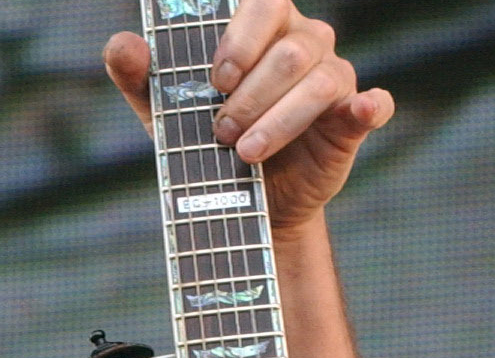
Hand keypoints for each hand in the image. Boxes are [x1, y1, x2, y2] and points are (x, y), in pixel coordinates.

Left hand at [103, 0, 394, 236]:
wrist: (242, 202)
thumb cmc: (204, 140)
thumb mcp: (165, 111)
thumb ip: (141, 75)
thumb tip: (122, 45)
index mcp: (263, 26)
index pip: (265, 3)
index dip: (242, 37)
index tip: (217, 79)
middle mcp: (304, 42)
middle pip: (289, 51)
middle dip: (251, 95)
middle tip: (221, 132)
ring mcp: (334, 77)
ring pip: (319, 81)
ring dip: (279, 120)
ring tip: (245, 152)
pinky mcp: (352, 118)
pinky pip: (372, 104)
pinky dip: (369, 106)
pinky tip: (360, 111)